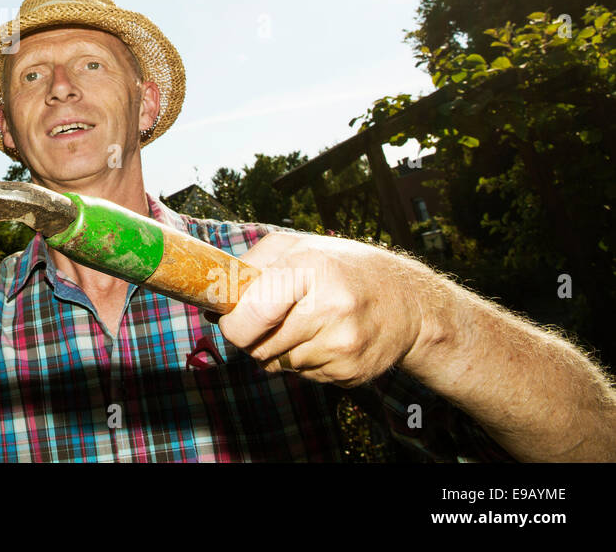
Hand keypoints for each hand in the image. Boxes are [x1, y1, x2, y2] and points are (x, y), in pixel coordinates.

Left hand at [214, 231, 429, 387]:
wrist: (409, 302)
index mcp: (311, 268)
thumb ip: (250, 267)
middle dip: (251, 337)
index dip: (232, 322)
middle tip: (265, 320)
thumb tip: (212, 301)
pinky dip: (302, 361)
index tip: (230, 317)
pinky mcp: (350, 373)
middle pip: (258, 346)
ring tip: (303, 324)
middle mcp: (331, 308)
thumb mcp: (297, 247)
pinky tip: (323, 339)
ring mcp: (343, 345)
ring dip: (277, 349)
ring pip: (277, 364)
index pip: (252, 313)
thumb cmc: (343, 268)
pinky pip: (301, 376)